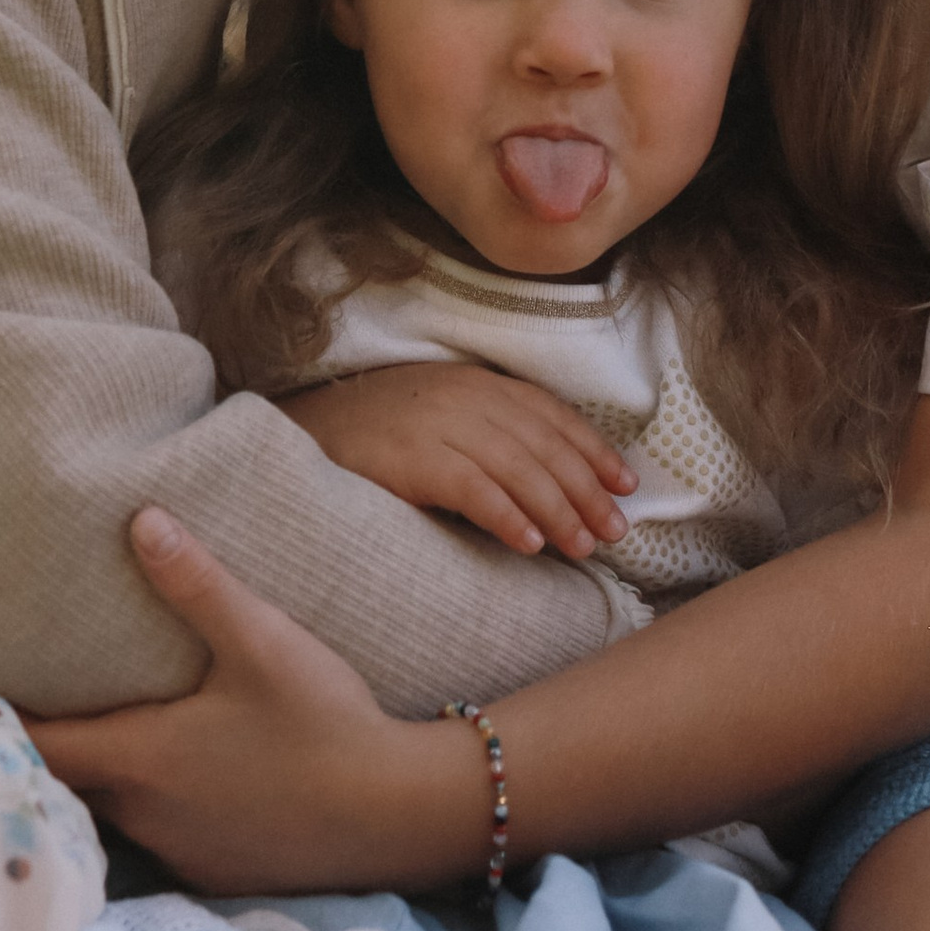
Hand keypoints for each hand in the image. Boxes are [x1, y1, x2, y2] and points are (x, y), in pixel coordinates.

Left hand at [24, 510, 477, 893]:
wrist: (396, 813)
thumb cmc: (323, 722)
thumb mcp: (261, 640)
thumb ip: (196, 583)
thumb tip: (140, 519)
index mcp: (140, 760)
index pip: (36, 748)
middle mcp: (144, 817)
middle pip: (67, 785)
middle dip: (46, 748)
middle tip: (29, 701)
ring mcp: (180, 853)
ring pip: (112, 813)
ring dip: (101, 778)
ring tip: (98, 730)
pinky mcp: (215, 873)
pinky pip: (159, 837)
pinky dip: (150, 806)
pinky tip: (178, 776)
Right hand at [279, 364, 635, 561]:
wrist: (303, 432)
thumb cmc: (379, 435)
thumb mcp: (441, 419)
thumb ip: (489, 436)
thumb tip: (551, 484)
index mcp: (476, 383)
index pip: (551, 414)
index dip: (593, 449)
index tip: (626, 485)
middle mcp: (463, 396)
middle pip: (542, 444)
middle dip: (585, 489)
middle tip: (616, 533)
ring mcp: (435, 423)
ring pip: (516, 467)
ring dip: (557, 509)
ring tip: (583, 547)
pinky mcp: (410, 457)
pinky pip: (470, 486)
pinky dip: (505, 514)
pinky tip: (529, 543)